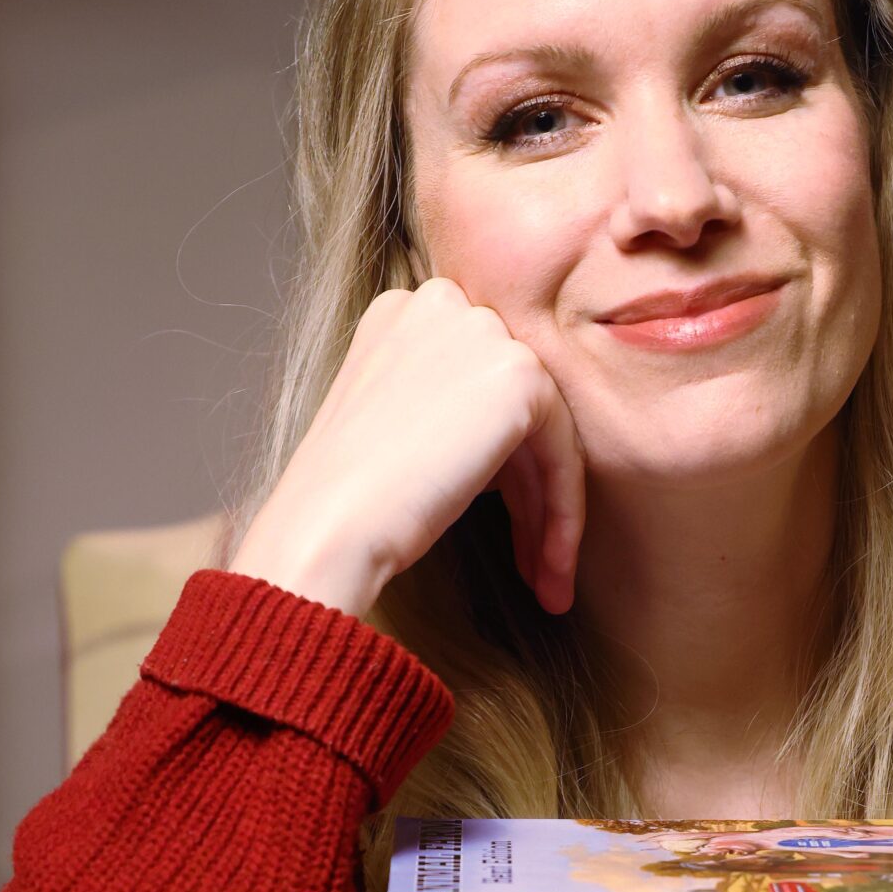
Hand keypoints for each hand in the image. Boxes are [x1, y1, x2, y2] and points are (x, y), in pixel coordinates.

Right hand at [230, 278, 585, 618]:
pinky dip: (564, 514)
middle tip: (531, 564)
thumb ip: (449, 412)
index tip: (502, 529)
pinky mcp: (519, 374)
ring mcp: (482, 333)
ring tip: (546, 585)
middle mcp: (441, 306)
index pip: (475, 388)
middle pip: (513, 410)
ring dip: (549, 516)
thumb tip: (517, 448)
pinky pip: (564, 453)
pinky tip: (550, 569)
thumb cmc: (347, 501)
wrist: (328, 525)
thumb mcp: (394, 431)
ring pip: (546, 435)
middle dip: (527, 495)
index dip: (497, 467)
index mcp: (401, 315)